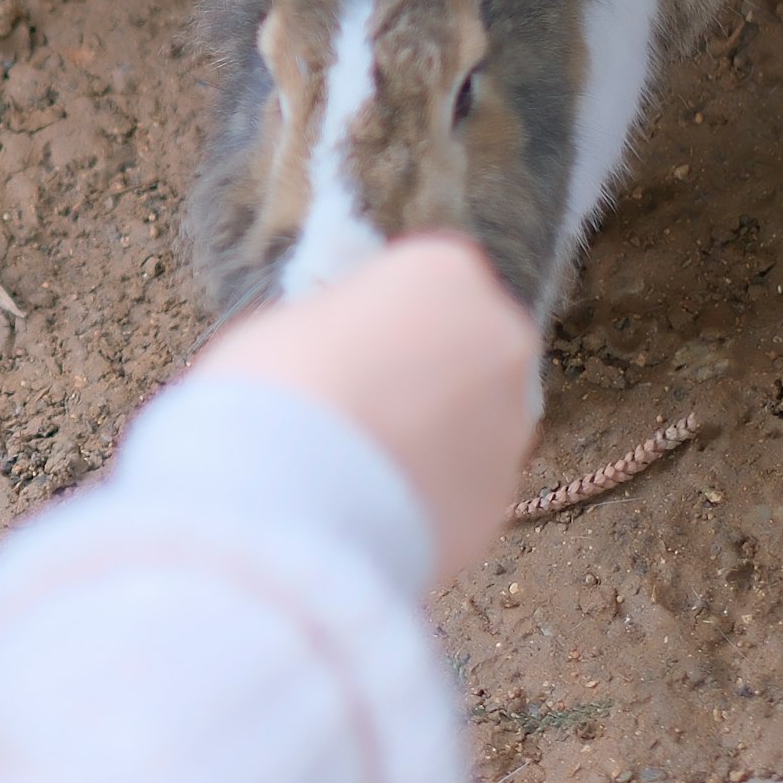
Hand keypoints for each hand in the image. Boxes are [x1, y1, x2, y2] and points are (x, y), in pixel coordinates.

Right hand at [194, 236, 535, 587]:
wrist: (290, 510)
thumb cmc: (273, 393)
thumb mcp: (288, 326)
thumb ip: (338, 328)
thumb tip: (345, 349)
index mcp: (444, 273)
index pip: (426, 277)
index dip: (381, 312)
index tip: (343, 340)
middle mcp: (499, 338)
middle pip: (464, 344)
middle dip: (421, 371)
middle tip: (355, 405)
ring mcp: (510, 423)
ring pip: (471, 419)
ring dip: (430, 435)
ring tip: (359, 470)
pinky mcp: (502, 497)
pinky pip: (464, 484)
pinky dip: (430, 493)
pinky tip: (374, 509)